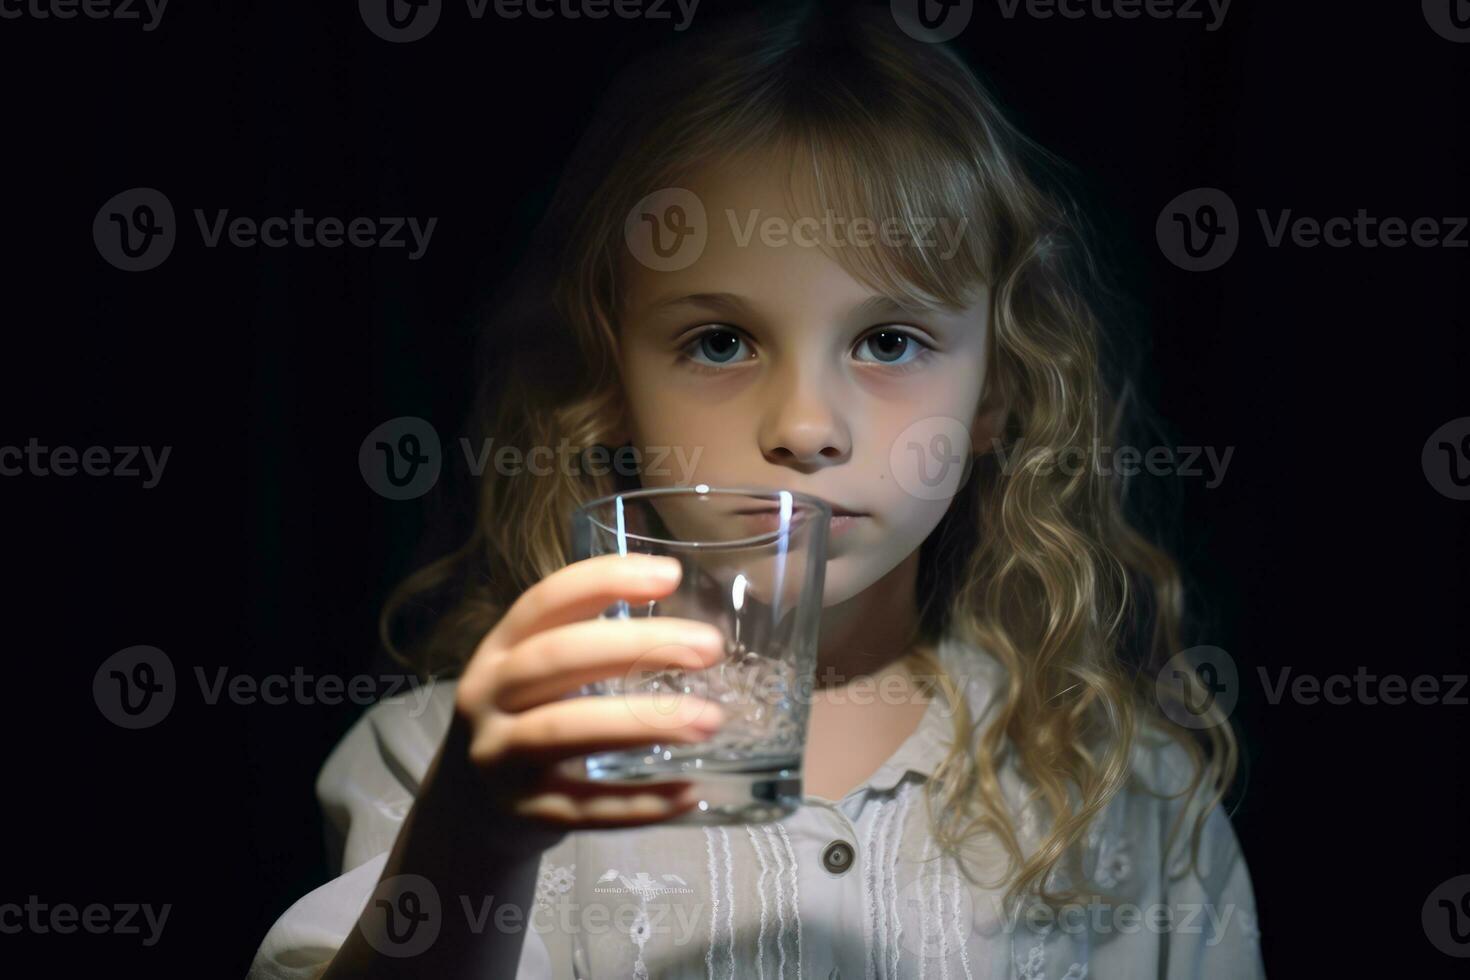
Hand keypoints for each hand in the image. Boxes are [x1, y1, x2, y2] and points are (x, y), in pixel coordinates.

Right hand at [439, 552, 725, 839]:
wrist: (466, 808)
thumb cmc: (520, 720)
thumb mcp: (531, 673)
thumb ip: (586, 642)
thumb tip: (685, 624)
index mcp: (498, 650)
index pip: (546, 602)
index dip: (605, 581)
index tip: (671, 576)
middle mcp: (489, 698)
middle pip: (557, 658)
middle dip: (637, 647)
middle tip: (709, 648)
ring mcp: (501, 758)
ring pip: (566, 731)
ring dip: (643, 722)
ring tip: (709, 719)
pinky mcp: (524, 813)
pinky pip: (587, 808)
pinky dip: (640, 804)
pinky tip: (690, 794)